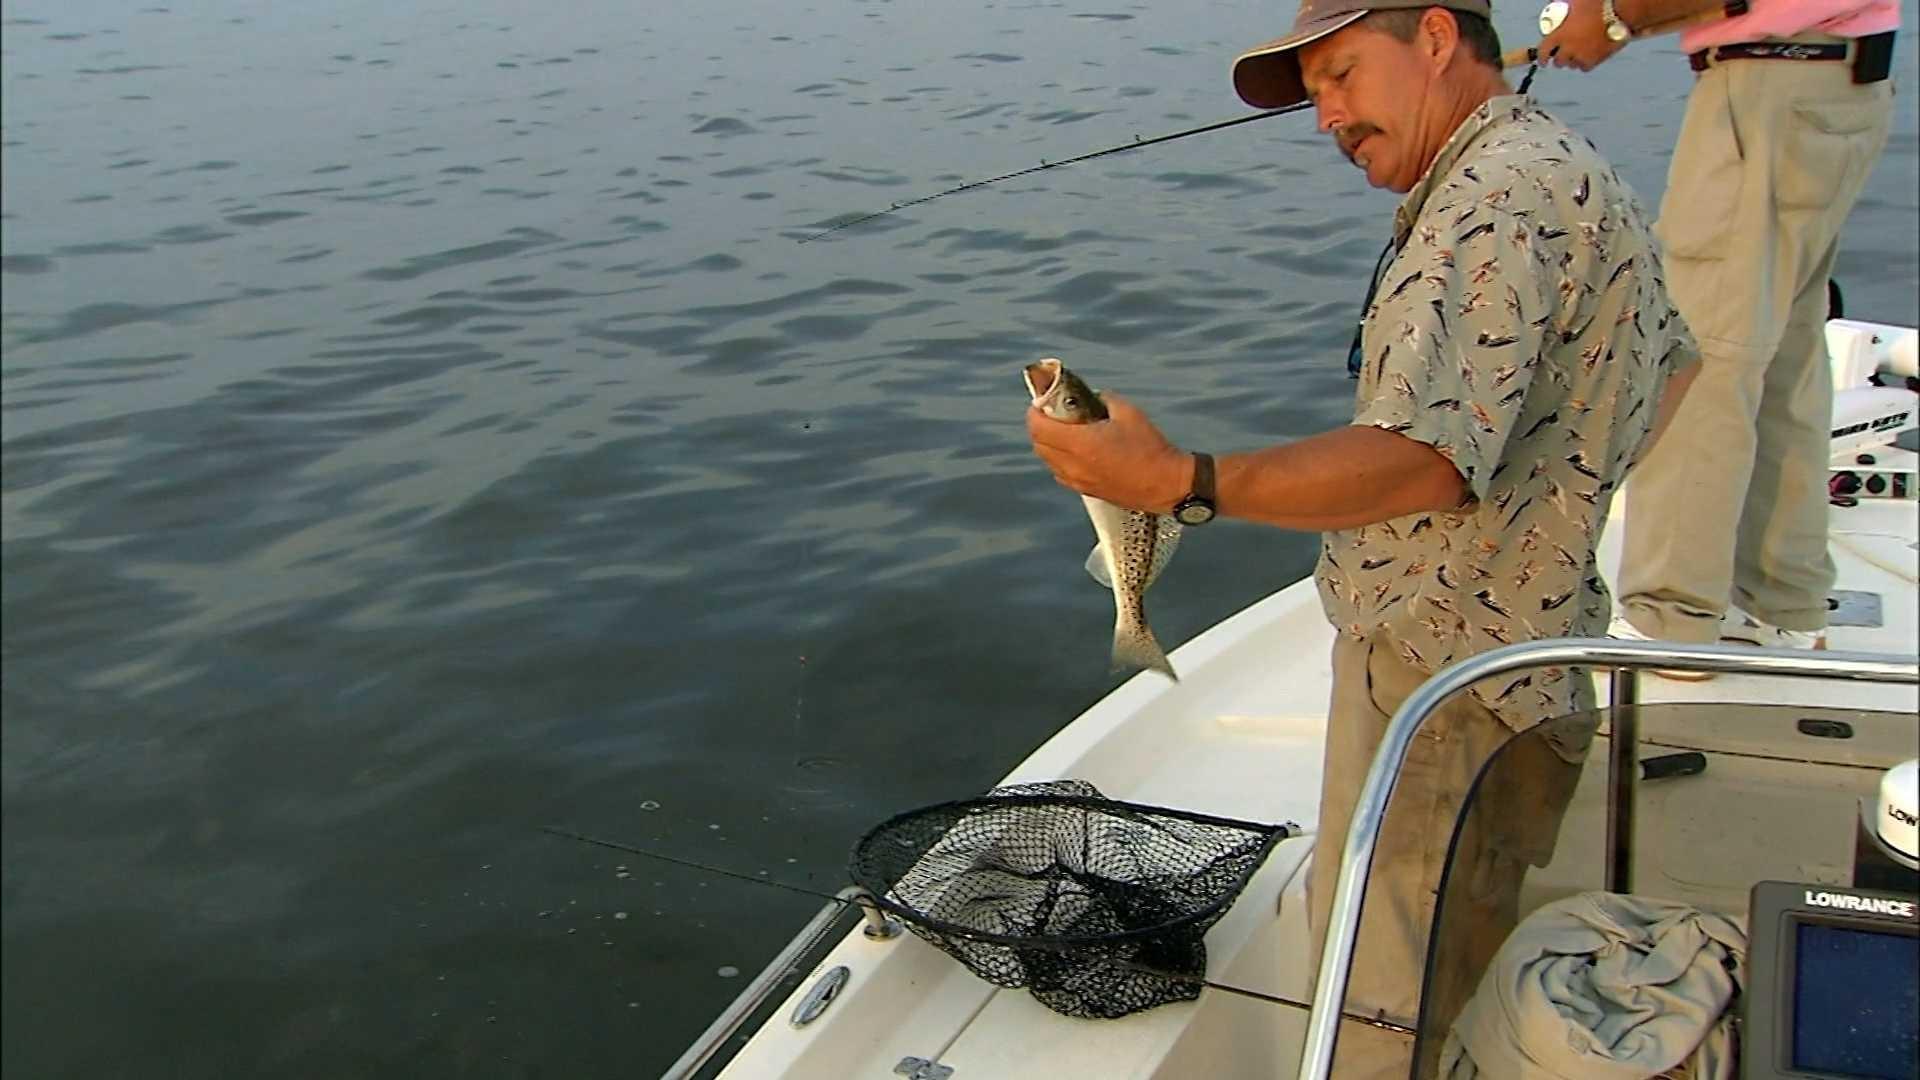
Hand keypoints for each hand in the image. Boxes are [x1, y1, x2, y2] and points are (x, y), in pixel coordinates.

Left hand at [1026, 392, 1189, 513]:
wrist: (1166, 484)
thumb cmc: (1150, 449)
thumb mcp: (1128, 412)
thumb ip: (1105, 400)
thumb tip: (1094, 397)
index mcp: (1080, 444)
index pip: (1038, 428)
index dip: (1035, 412)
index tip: (1041, 403)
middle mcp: (1073, 465)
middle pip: (1039, 445)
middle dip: (1041, 426)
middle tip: (1053, 414)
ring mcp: (1078, 481)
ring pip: (1048, 460)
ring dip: (1050, 444)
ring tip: (1066, 431)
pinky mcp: (1086, 491)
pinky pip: (1061, 473)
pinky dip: (1061, 459)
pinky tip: (1078, 451)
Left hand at [1537, 0, 1628, 69]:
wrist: (1619, 13)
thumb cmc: (1598, 5)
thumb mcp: (1575, 2)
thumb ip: (1562, 5)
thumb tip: (1553, 2)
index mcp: (1560, 35)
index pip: (1543, 51)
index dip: (1541, 57)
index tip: (1542, 60)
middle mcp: (1569, 48)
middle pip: (1558, 61)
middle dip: (1558, 58)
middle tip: (1561, 54)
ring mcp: (1582, 56)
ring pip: (1571, 65)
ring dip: (1571, 60)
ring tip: (1574, 54)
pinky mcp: (1595, 60)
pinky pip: (1584, 67)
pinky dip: (1583, 64)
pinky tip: (1585, 58)